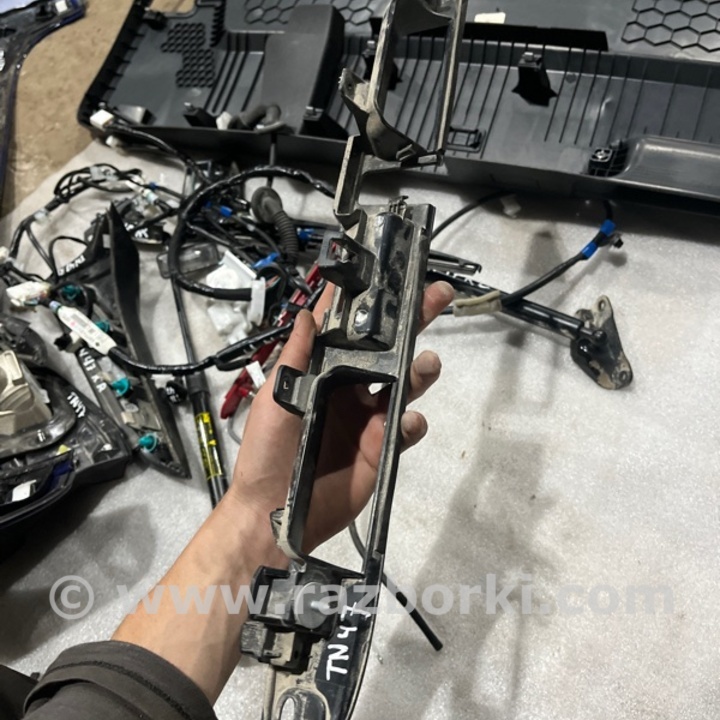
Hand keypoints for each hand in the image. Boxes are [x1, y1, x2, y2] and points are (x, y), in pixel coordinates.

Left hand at [227, 280, 453, 551]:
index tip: (388, 275)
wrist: (275, 513)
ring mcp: (369, 419)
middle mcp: (350, 390)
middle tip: (436, 295)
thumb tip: (308, 313)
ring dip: (420, 370)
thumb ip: (295, 359)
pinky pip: (406, 429)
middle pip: (387, 351)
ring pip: (404, 386)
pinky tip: (407, 421)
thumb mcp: (276, 400)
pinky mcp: (382, 448)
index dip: (368, 306)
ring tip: (426, 363)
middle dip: (412, 323)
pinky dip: (413, 422)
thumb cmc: (267, 453)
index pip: (349, 334)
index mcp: (324, 374)